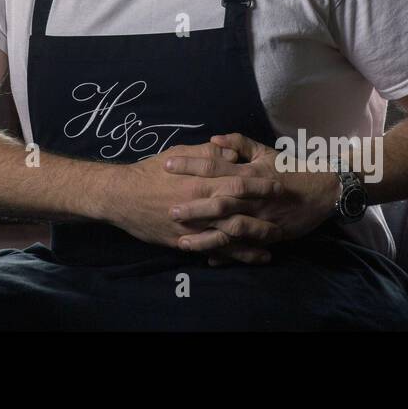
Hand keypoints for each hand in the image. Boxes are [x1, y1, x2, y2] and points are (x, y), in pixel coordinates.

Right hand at [101, 142, 284, 251]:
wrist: (122, 196)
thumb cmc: (150, 171)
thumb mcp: (178, 154)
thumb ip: (207, 153)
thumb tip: (231, 151)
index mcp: (201, 181)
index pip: (239, 182)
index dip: (261, 183)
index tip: (279, 183)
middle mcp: (201, 206)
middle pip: (240, 211)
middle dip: (264, 213)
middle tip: (285, 214)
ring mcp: (194, 227)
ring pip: (232, 236)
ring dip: (255, 238)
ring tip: (275, 239)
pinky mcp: (186, 242)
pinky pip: (215, 250)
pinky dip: (235, 255)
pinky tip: (251, 257)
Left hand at [163, 132, 338, 263]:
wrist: (323, 190)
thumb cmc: (290, 168)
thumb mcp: (265, 151)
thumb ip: (239, 143)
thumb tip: (213, 138)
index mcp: (248, 171)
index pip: (213, 164)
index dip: (190, 165)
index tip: (166, 164)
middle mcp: (252, 195)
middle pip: (218, 199)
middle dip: (193, 205)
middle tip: (168, 209)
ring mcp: (261, 216)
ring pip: (230, 227)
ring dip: (206, 235)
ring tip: (182, 241)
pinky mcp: (269, 234)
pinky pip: (245, 246)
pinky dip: (228, 254)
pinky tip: (208, 259)